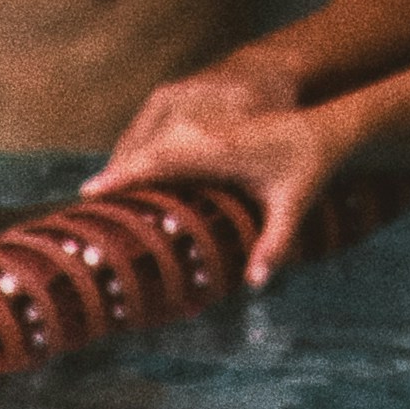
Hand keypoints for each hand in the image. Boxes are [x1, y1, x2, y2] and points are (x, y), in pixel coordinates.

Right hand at [89, 75, 350, 287]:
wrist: (328, 127)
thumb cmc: (310, 168)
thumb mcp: (295, 207)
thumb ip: (275, 244)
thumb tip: (257, 282)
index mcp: (222, 147)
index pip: (164, 157)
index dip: (128, 173)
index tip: (93, 188)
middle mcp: (207, 133)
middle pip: (149, 148)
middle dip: (116, 172)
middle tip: (80, 200)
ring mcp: (205, 129)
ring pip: (154, 141)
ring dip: (126, 164)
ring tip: (95, 193)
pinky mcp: (206, 132)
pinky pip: (166, 143)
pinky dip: (144, 159)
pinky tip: (127, 179)